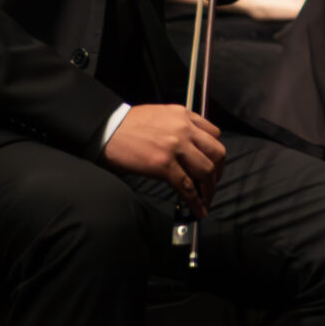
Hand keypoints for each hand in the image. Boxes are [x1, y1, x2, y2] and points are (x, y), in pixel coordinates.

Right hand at [102, 103, 226, 214]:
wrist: (106, 129)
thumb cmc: (128, 125)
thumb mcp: (161, 115)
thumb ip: (178, 127)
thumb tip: (190, 151)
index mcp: (184, 115)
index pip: (214, 134)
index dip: (216, 154)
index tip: (214, 166)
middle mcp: (184, 128)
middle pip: (217, 152)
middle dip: (218, 172)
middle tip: (211, 184)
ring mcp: (175, 146)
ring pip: (206, 170)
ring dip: (209, 189)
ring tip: (205, 199)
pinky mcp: (163, 164)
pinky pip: (187, 186)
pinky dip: (195, 201)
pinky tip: (198, 209)